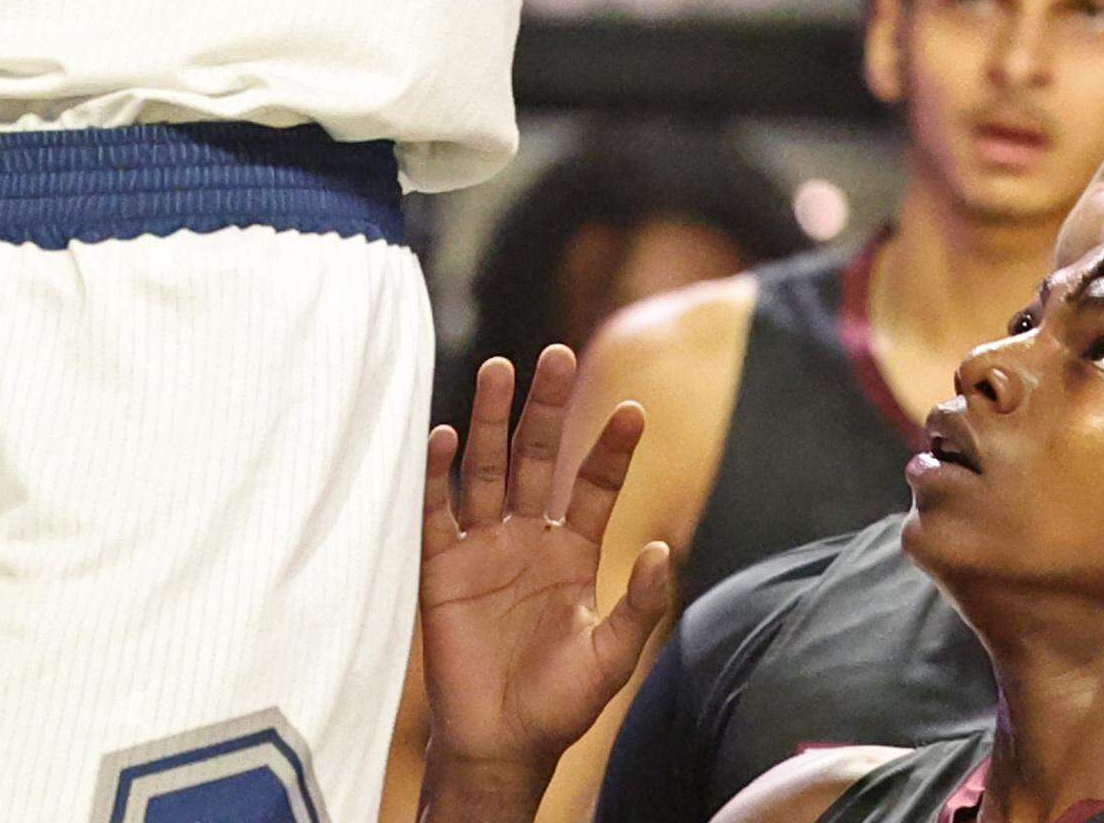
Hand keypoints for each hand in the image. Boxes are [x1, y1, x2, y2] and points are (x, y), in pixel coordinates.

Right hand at [420, 348, 673, 784]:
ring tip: (500, 369)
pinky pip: (437, 510)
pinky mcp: (441, 565)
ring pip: (488, 468)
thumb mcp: (610, 658)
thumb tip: (666, 548)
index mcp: (572, 552)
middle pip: (536, 457)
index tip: (633, 412)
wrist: (499, 746)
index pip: (594, 486)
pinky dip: (438, 474)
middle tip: (555, 356)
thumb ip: (638, 605)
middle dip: (546, 408)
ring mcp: (483, 545)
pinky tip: (445, 437)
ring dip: (492, 421)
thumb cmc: (558, 704)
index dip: (610, 451)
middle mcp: (527, 535)